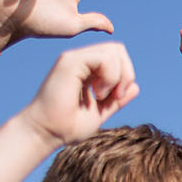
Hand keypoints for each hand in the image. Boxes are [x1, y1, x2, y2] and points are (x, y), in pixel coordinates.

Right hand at [23, 42, 137, 145]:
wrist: (46, 133)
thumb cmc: (67, 126)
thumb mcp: (101, 111)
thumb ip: (117, 99)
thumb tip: (135, 86)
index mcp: (87, 70)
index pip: (117, 56)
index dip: (126, 74)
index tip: (117, 97)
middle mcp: (80, 61)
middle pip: (118, 49)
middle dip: (127, 73)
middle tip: (115, 96)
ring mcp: (74, 59)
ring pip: (114, 50)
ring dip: (118, 76)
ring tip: (103, 95)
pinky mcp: (69, 61)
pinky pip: (104, 57)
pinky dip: (110, 76)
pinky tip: (98, 93)